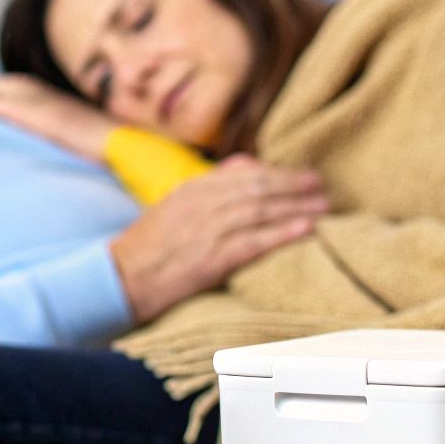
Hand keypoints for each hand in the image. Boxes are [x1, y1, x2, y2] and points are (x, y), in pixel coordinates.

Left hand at [0, 74, 117, 161]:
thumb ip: (75, 144)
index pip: (29, 94)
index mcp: (67, 109)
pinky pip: (24, 112)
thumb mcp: (92, 147)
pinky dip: (1, 106)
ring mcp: (58, 112)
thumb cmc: (122, 152)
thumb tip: (70, 153)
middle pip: (16, 89)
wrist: (140, 152)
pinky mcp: (57, 124)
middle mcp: (60, 104)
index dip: (2, 91)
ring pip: (14, 96)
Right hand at [110, 155, 326, 322]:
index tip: (304, 175)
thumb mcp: (173, 205)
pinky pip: (254, 242)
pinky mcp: (211, 260)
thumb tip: (245, 165)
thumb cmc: (148, 247)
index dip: (279, 172)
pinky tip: (306, 230)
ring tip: (324, 207)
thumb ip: (209, 185)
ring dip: (297, 207)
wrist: (119, 278)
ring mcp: (206, 231)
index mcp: (193, 190)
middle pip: (258, 188)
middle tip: (322, 187)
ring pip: (261, 211)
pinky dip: (282, 233)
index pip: (245, 173)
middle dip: (294, 186)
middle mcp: (202, 205)